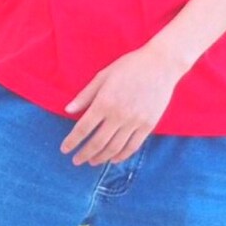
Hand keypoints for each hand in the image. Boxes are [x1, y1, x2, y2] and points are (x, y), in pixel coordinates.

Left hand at [61, 43, 185, 165]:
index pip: (82, 128)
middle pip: (97, 142)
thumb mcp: (103, 76)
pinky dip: (121, 156)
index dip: (72, 141)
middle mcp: (118, 115)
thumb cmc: (129, 66)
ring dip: (101, 158)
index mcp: (104, 102)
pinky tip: (113, 159)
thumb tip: (67, 110)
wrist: (161, 64)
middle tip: (76, 161)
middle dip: (84, 154)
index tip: (64, 149)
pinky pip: (133, 146)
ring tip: (92, 161)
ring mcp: (135, 121)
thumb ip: (85, 95)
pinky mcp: (148, 125)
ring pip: (114, 148)